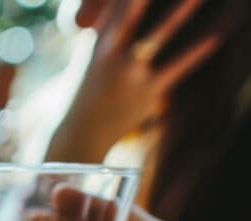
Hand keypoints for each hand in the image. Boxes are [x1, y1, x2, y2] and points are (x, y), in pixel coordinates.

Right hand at [47, 0, 224, 162]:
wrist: (79, 135)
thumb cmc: (84, 92)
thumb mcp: (90, 58)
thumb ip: (105, 33)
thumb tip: (112, 11)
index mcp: (96, 44)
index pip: (113, 9)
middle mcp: (111, 55)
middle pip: (129, 16)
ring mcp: (130, 73)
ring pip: (157, 36)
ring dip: (179, 14)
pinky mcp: (148, 91)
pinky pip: (176, 68)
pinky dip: (196, 53)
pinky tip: (214, 38)